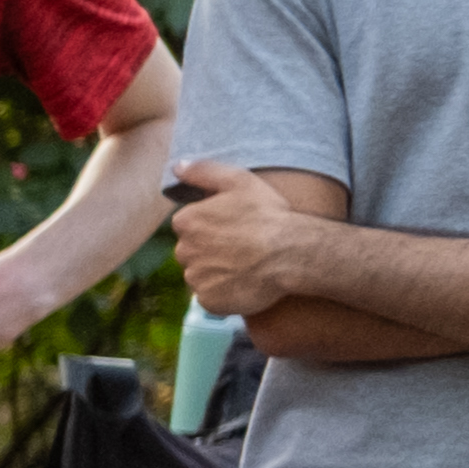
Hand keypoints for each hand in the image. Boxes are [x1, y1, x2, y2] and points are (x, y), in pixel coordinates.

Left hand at [166, 160, 306, 320]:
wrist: (291, 253)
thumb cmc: (269, 215)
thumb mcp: (239, 181)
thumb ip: (204, 171)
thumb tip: (177, 166)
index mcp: (186, 222)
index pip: (189, 225)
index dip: (212, 226)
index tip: (235, 226)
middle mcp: (183, 251)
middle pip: (192, 251)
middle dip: (211, 249)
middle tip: (242, 247)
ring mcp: (195, 278)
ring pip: (201, 275)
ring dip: (218, 272)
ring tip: (246, 264)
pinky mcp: (208, 300)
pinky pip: (211, 296)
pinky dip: (224, 292)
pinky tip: (245, 282)